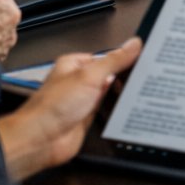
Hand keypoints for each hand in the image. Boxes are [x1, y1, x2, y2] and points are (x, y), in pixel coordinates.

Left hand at [0, 38, 141, 180]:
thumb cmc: (52, 106)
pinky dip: (116, 110)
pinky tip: (126, 108)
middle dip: (123, 77)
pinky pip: (106, 110)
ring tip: (137, 92)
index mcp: (74, 65)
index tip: (141, 58)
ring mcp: (82, 101)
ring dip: (119, 95)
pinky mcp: (86, 118)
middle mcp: (77, 82)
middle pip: (108, 75)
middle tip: (142, 77)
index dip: (123, 57)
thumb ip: (114, 60)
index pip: (105, 56)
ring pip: (108, 93)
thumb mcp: (90, 76)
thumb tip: (133, 44)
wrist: (42, 140)